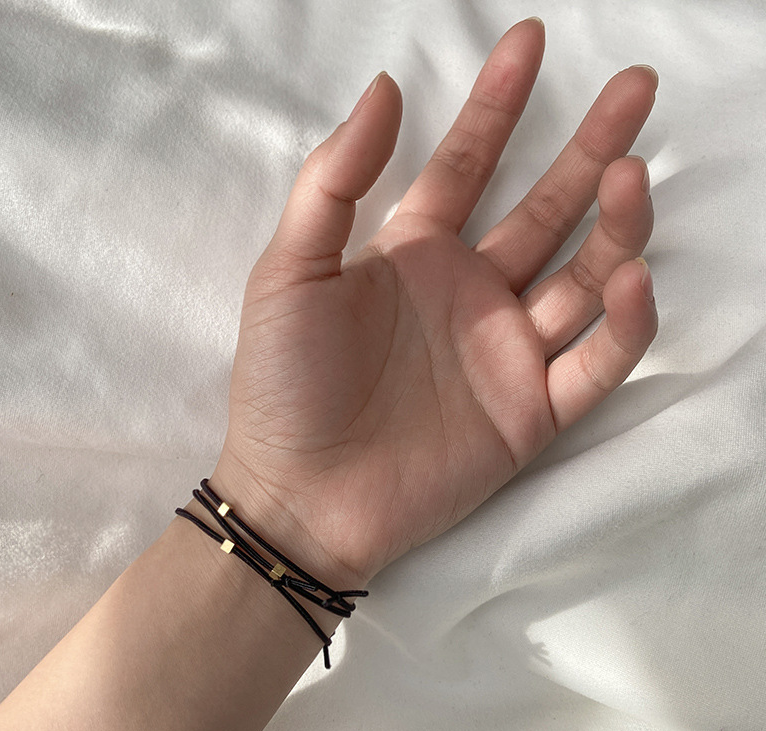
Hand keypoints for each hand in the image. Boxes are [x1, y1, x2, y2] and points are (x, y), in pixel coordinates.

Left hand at [210, 18, 657, 587]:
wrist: (301, 496)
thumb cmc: (284, 386)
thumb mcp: (290, 272)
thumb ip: (334, 183)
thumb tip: (385, 88)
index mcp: (414, 255)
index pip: (469, 165)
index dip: (498, 104)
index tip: (530, 41)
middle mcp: (470, 294)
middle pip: (546, 209)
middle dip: (589, 149)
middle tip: (635, 89)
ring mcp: (505, 352)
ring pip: (584, 278)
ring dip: (616, 228)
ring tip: (634, 175)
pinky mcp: (531, 413)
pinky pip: (594, 362)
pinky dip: (623, 324)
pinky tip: (632, 277)